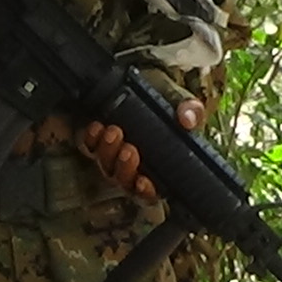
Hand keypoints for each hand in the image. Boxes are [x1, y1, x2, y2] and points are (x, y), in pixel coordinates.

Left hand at [80, 99, 204, 201]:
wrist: (150, 89)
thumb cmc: (171, 107)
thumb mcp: (186, 106)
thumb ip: (191, 112)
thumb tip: (187, 120)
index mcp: (160, 170)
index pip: (150, 192)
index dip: (145, 190)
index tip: (142, 181)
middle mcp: (134, 169)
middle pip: (123, 181)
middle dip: (124, 168)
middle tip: (129, 149)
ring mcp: (114, 157)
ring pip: (106, 166)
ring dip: (107, 152)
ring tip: (114, 132)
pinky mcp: (98, 142)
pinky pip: (90, 147)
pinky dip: (91, 139)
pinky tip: (97, 127)